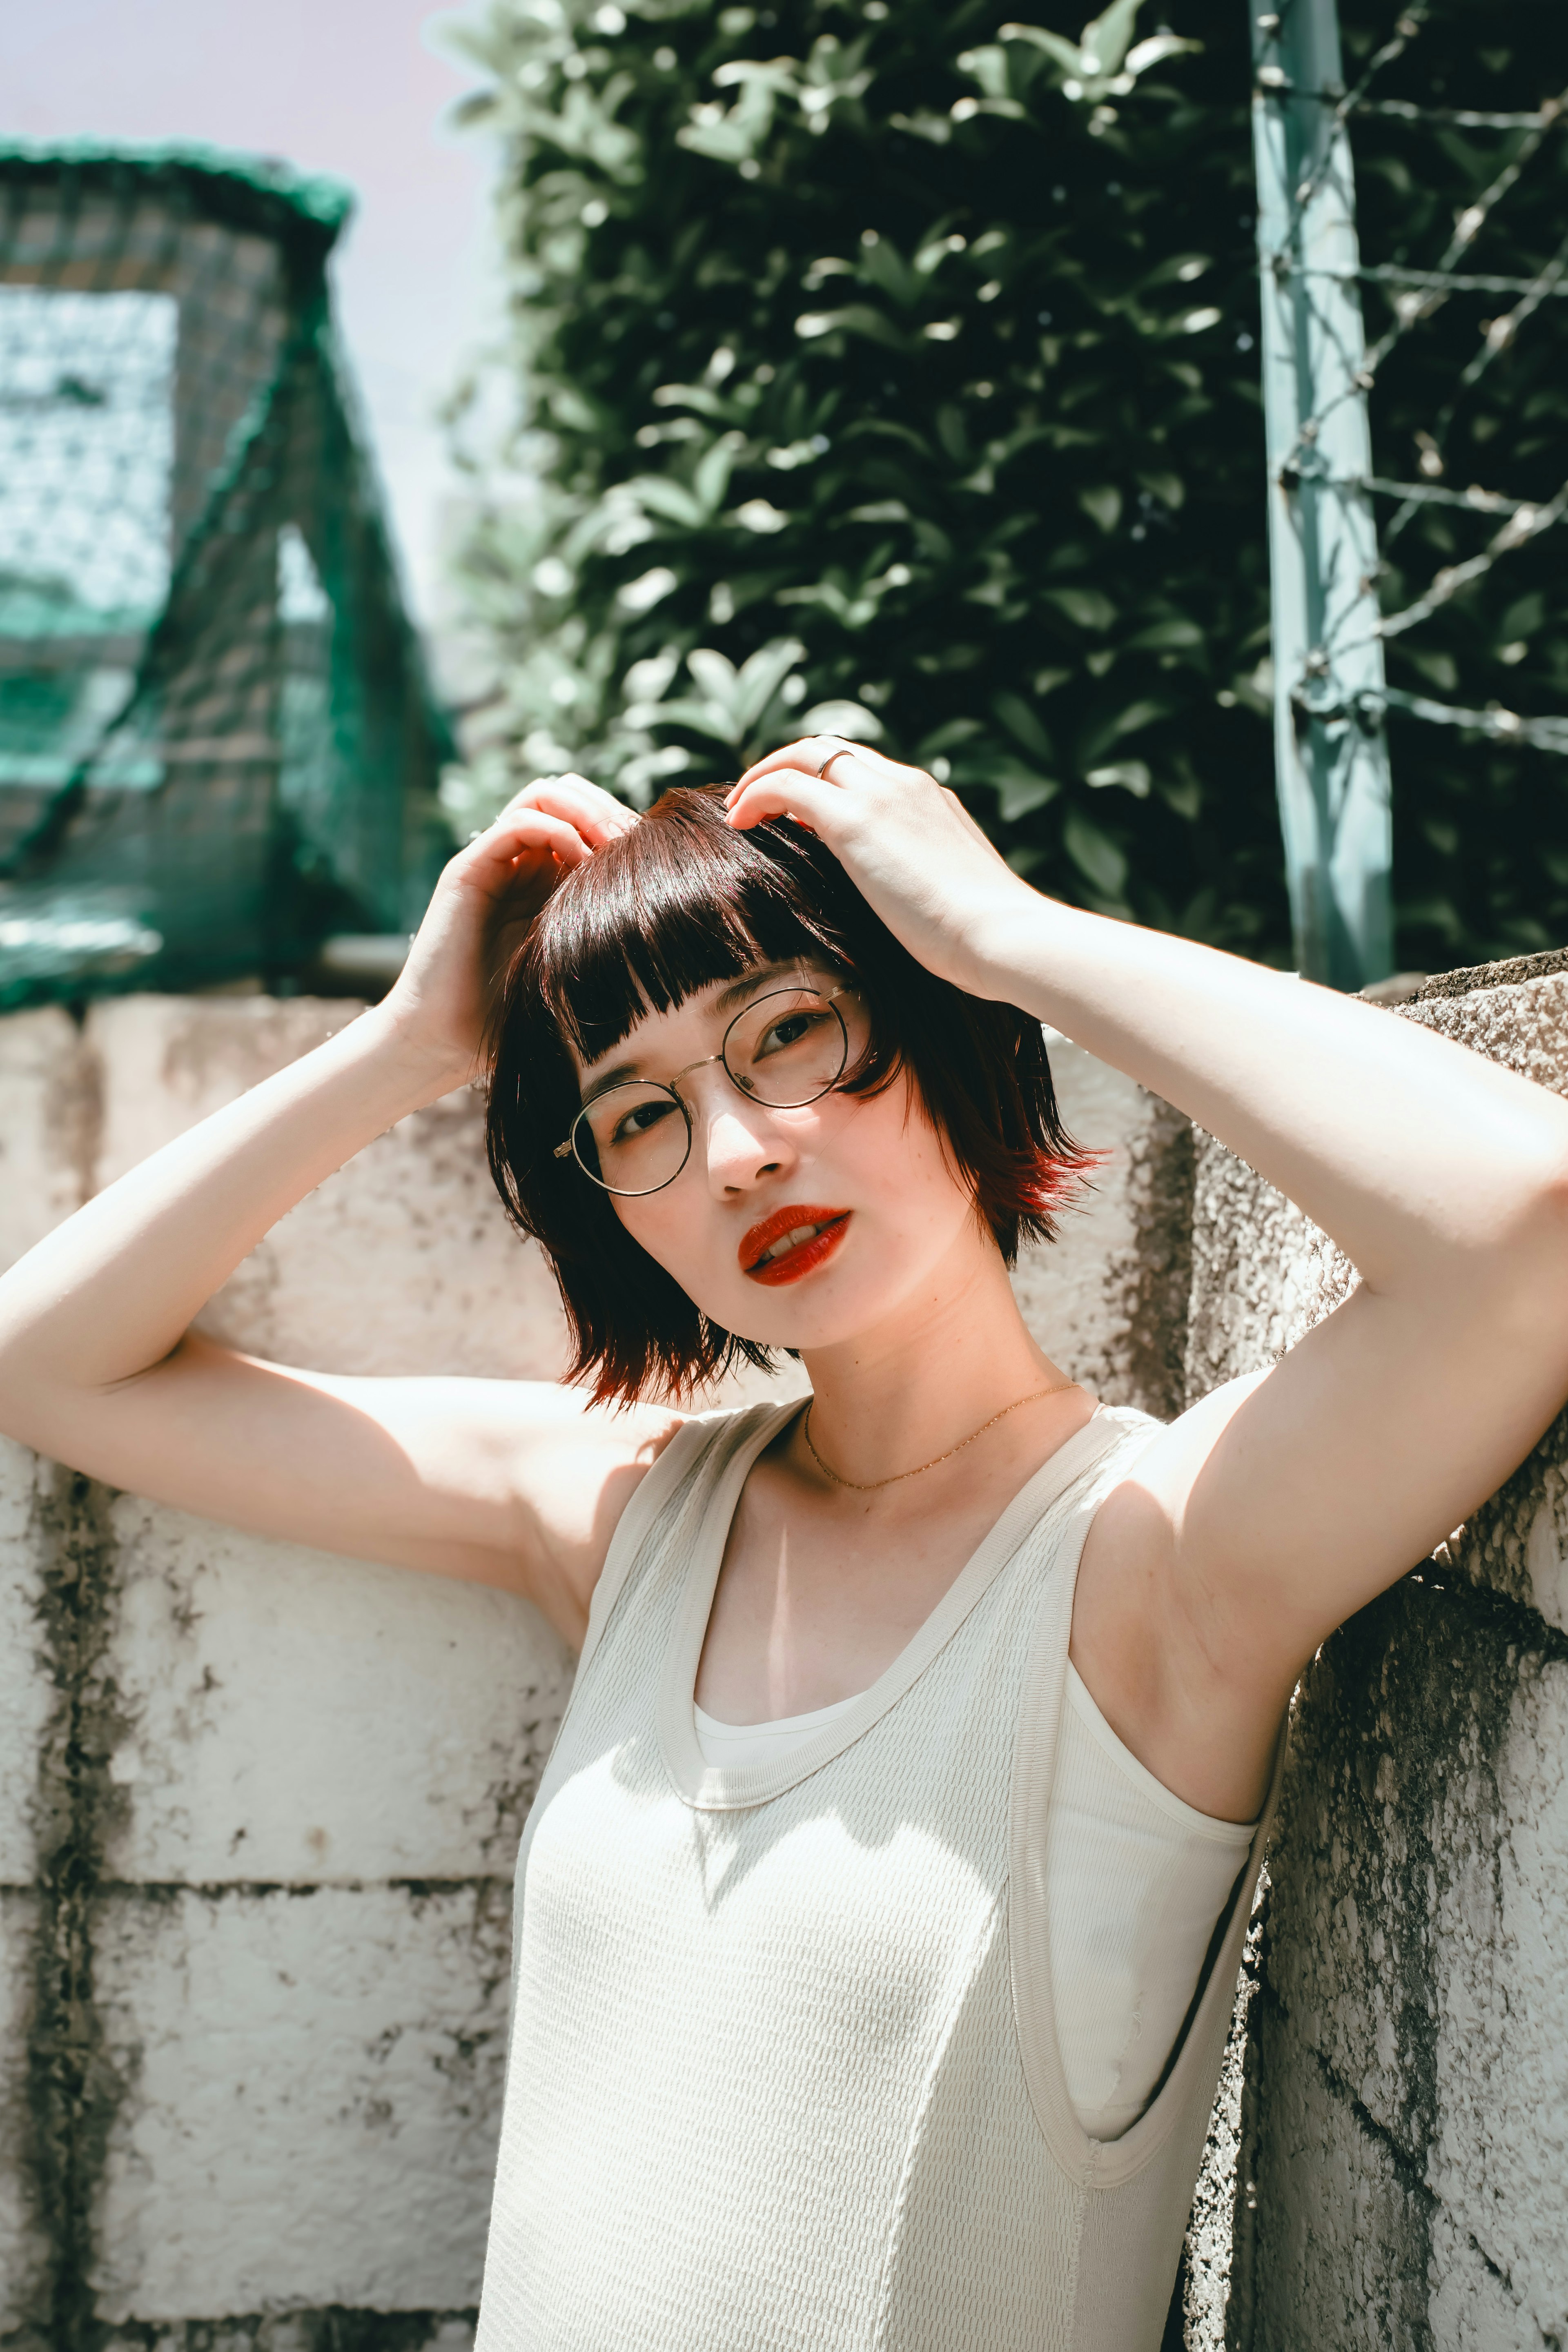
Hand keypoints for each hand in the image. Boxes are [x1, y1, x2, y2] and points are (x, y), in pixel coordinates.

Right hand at [383, 775, 637, 1087]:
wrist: (444, 1042)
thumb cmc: (514, 1017)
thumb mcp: (578, 963)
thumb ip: (606, 927)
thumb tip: (671, 902)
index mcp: (546, 881)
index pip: (590, 820)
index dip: (625, 826)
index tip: (657, 855)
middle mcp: (520, 863)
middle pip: (570, 797)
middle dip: (609, 808)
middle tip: (636, 841)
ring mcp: (493, 862)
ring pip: (544, 797)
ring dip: (585, 809)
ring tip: (612, 843)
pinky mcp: (468, 871)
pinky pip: (518, 823)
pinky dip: (556, 830)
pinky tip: (580, 862)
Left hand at [726, 739, 1033, 995]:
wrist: (1001, 934)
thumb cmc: (982, 935)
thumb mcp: (950, 892)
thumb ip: (921, 877)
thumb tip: (903, 901)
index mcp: (930, 798)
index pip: (864, 768)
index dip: (823, 780)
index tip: (796, 813)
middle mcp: (905, 783)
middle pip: (831, 749)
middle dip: (787, 765)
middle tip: (755, 801)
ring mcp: (881, 796)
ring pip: (805, 754)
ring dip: (764, 774)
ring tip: (739, 809)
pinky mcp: (855, 820)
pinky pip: (787, 785)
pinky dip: (756, 794)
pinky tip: (739, 822)